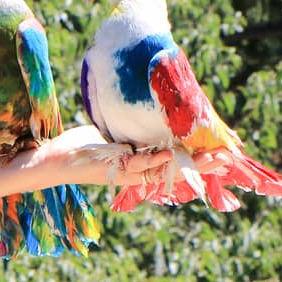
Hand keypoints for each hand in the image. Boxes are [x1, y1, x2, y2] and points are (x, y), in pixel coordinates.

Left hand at [42, 126, 234, 186]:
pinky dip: (154, 160)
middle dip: (204, 163)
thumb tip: (155, 109)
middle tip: (228, 157)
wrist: (53, 159)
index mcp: (143, 163)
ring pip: (163, 170)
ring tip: (211, 157)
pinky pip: (137, 165)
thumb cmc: (85, 146)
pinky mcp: (112, 169)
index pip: (179, 161)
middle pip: (179, 169)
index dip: (201, 157)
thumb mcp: (116, 133)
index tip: (225, 150)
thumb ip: (136, 127)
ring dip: (188, 164)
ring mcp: (126, 173)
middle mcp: (139, 172)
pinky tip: (169, 153)